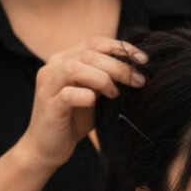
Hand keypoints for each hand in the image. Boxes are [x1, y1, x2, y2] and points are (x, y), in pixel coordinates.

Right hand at [21, 37, 146, 169]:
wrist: (47, 147)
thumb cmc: (74, 119)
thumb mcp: (94, 94)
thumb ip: (106, 79)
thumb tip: (136, 71)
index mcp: (65, 60)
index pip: (95, 43)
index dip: (121, 47)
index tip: (143, 59)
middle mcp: (53, 68)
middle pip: (89, 54)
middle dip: (119, 66)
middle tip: (138, 81)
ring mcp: (48, 86)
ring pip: (74, 68)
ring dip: (102, 78)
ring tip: (115, 94)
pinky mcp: (49, 106)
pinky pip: (67, 94)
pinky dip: (85, 96)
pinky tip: (95, 103)